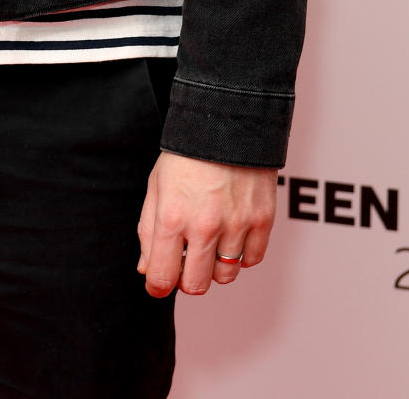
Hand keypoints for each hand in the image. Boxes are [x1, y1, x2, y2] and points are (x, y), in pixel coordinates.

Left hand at [137, 150, 276, 296]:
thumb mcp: (156, 185)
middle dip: (187, 280)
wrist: (228, 121)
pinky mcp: (262, 220)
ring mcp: (236, 225)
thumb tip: (147, 269)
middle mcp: (204, 226)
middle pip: (196, 286)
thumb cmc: (187, 154)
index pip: (161, 277)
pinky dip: (242, 254)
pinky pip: (252, 260)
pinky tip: (232, 234)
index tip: (159, 283)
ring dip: (215, 267)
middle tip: (185, 262)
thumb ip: (148, 230)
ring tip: (211, 242)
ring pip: (225, 276)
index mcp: (171, 216)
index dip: (157, 286)